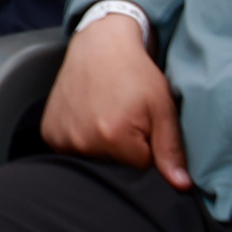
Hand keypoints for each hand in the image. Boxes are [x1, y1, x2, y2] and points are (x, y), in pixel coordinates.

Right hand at [42, 10, 189, 187]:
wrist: (99, 45)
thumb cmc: (134, 73)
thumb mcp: (162, 107)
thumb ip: (171, 149)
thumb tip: (182, 186)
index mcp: (114, 138)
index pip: (141, 167)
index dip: (147, 146)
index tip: (143, 122)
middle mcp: (82, 142)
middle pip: (115, 165)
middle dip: (124, 147)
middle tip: (123, 115)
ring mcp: (62, 138)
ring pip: (94, 159)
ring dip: (102, 144)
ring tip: (104, 112)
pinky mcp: (50, 133)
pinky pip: (72, 150)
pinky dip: (81, 138)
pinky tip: (87, 116)